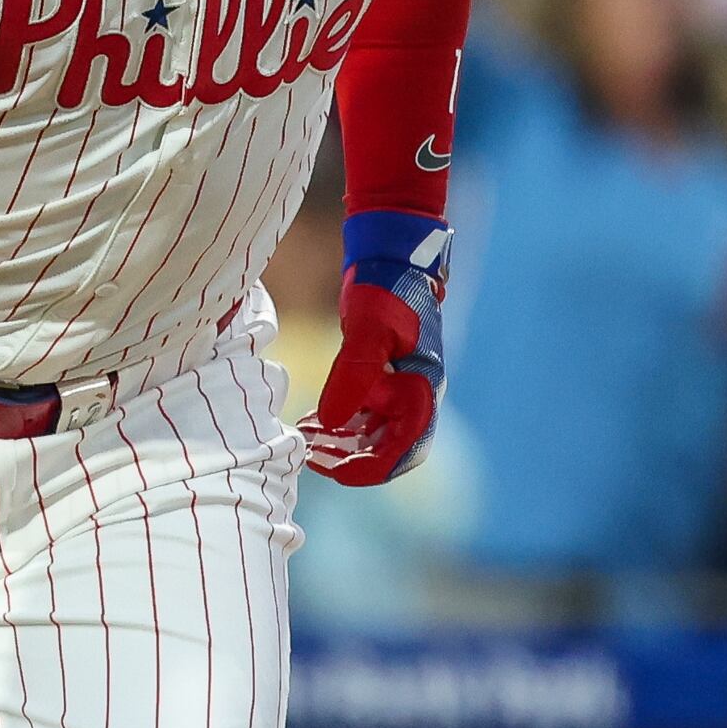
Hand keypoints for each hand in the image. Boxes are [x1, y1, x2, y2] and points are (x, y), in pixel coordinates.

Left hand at [301, 209, 444, 487]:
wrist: (390, 258)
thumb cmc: (386, 289)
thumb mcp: (368, 330)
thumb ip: (353, 377)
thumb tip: (329, 424)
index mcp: (421, 391)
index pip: (400, 451)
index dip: (366, 469)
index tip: (328, 470)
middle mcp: (416, 396)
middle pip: (386, 451)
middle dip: (348, 460)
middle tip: (309, 458)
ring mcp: (400, 390)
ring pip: (373, 436)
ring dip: (341, 444)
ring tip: (305, 442)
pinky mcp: (385, 380)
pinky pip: (365, 417)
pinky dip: (340, 425)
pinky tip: (312, 423)